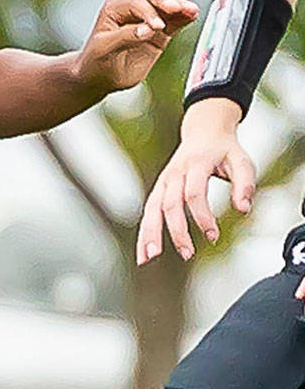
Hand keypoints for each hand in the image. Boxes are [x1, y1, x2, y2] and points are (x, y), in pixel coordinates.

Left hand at [74, 0, 197, 96]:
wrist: (100, 77)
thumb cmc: (96, 62)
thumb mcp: (105, 50)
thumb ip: (126, 37)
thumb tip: (149, 30)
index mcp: (114, 7)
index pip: (135, 4)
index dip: (147, 13)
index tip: (156, 28)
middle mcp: (131, 7)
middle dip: (165, 1)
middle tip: (177, 8)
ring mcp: (146, 18)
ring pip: (165, 6)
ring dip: (179, 7)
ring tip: (192, 10)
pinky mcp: (159, 31)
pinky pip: (174, 21)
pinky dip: (183, 18)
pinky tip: (193, 15)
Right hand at [137, 99, 255, 263]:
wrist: (204, 130)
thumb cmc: (225, 149)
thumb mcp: (242, 161)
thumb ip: (245, 184)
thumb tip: (243, 209)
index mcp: (196, 163)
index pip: (194, 193)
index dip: (202, 216)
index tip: (214, 236)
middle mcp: (175, 172)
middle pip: (169, 204)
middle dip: (176, 231)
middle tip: (187, 253)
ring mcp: (164, 181)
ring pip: (151, 209)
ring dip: (150, 234)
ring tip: (149, 258)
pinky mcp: (159, 189)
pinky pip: (148, 212)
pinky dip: (143, 233)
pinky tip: (143, 254)